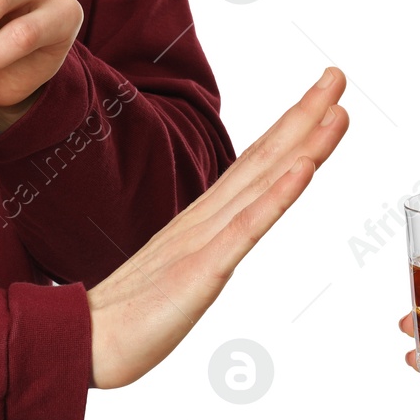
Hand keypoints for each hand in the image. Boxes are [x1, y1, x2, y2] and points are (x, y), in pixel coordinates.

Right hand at [88, 68, 348, 388]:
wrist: (82, 345)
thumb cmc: (125, 319)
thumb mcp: (174, 277)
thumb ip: (196, 254)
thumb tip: (217, 244)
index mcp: (200, 222)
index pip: (253, 166)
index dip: (288, 129)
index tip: (321, 98)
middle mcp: (204, 220)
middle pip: (263, 159)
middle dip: (304, 115)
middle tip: (337, 75)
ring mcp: (203, 241)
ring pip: (262, 182)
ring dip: (303, 143)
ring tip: (335, 108)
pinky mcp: (202, 270)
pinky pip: (246, 228)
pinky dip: (278, 195)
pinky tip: (304, 169)